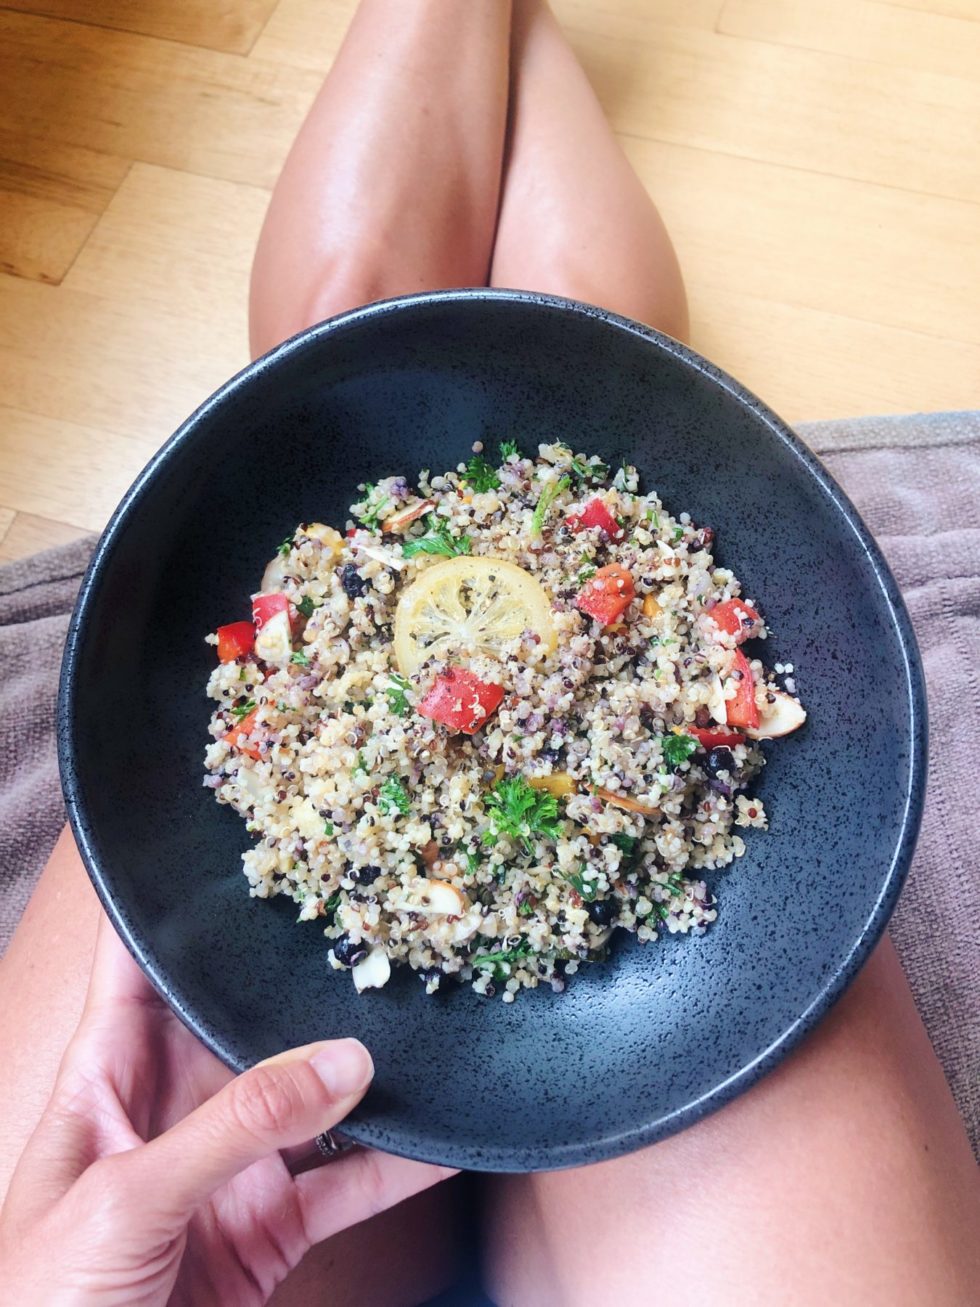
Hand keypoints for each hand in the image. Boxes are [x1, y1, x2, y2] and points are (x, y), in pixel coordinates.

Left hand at [0, 915, 451, 1304]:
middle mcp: (171, 1113)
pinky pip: (343, 1186)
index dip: (173, 908)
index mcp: (106, 1080)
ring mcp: (224, 1172)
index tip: (232, 848)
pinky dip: (395, 1166)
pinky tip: (440, 1138)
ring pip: (308, 1100)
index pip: (137, 967)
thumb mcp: (127, 1201)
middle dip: (298, 982)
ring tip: (422, 1018)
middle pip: (242, 1025)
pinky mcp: (265, 1232)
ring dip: (363, 1072)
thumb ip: (234, 1129)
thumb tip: (340, 1063)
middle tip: (366, 923)